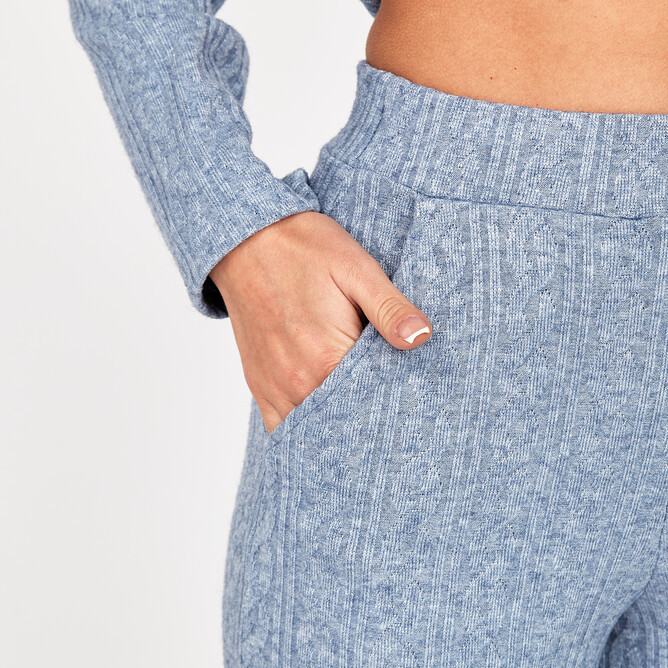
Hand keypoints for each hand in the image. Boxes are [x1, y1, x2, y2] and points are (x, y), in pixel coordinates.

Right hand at [209, 212, 431, 434]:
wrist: (246, 238)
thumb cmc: (304, 249)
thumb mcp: (357, 269)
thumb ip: (389, 309)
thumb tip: (421, 337)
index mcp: (325, 360)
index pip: (371, 405)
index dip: (395, 402)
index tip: (410, 396)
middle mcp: (295, 384)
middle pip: (343, 424)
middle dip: (368, 420)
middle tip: (392, 407)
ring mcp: (273, 388)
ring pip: (312, 430)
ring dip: (336, 424)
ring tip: (361, 411)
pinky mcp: (258, 384)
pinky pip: (282, 425)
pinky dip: (305, 426)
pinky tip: (326, 414)